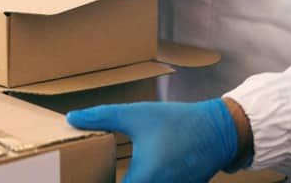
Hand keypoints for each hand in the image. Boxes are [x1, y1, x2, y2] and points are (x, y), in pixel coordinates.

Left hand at [66, 100, 238, 182]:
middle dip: (107, 181)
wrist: (218, 131)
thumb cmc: (176, 122)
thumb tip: (71, 117)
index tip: (81, 177)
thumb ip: (102, 117)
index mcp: (142, 180)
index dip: (93, 182)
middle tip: (90, 173)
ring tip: (110, 173)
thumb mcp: (136, 115)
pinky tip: (136, 175)